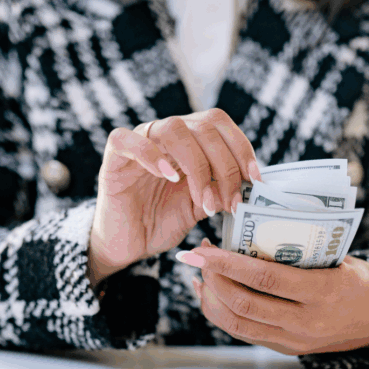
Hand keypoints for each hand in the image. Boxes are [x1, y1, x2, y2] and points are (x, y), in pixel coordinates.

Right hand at [88, 109, 260, 286]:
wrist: (126, 244)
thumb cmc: (161, 223)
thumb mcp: (200, 208)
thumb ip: (221, 191)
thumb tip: (251, 185)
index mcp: (189, 142)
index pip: (219, 124)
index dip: (241, 147)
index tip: (255, 180)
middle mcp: (166, 136)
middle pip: (203, 126)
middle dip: (225, 165)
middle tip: (230, 201)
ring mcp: (139, 142)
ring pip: (173, 128)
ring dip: (196, 165)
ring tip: (202, 200)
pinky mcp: (114, 158)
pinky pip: (126, 139)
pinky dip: (150, 154)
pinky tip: (168, 177)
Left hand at [177, 243, 368, 355]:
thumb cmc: (355, 278)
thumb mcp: (336, 258)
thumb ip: (299, 250)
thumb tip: (250, 228)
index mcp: (323, 292)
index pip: (265, 279)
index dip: (229, 264)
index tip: (204, 249)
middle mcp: (306, 322)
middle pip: (244, 304)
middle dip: (212, 279)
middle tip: (197, 256)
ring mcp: (293, 340)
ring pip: (237, 324)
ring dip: (211, 298)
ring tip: (200, 274)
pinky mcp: (284, 348)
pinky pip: (243, 332)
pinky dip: (220, 313)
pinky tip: (209, 294)